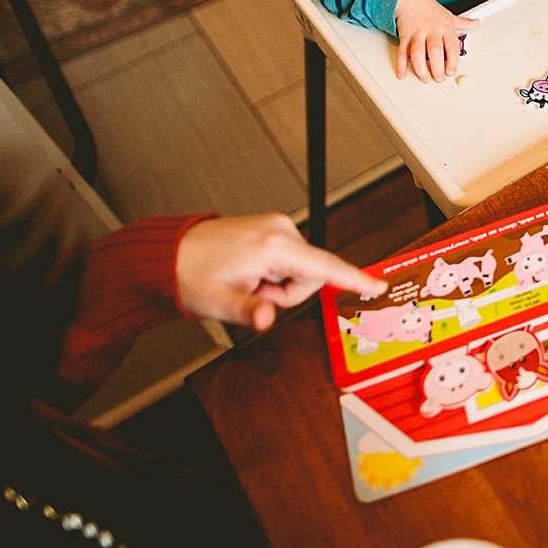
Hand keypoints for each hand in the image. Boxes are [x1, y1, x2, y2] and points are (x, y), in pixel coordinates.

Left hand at [176, 215, 386, 330]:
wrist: (171, 253)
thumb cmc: (191, 273)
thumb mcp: (218, 301)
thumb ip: (248, 311)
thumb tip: (267, 319)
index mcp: (272, 245)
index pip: (325, 267)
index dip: (354, 279)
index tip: (377, 285)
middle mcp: (279, 230)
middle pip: (311, 274)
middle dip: (286, 293)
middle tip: (254, 293)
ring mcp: (276, 228)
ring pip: (300, 270)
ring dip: (277, 284)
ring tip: (247, 282)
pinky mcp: (272, 230)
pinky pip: (289, 261)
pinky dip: (273, 273)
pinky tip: (249, 273)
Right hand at [395, 0, 477, 81]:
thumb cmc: (429, 9)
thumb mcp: (448, 15)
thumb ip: (463, 22)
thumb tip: (475, 23)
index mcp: (444, 28)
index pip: (451, 46)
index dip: (452, 60)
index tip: (451, 71)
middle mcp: (431, 31)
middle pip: (434, 51)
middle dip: (437, 67)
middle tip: (439, 78)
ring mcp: (417, 34)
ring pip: (418, 53)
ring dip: (421, 68)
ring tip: (425, 78)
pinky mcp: (405, 37)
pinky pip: (402, 52)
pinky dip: (401, 65)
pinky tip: (403, 74)